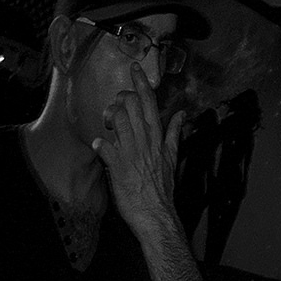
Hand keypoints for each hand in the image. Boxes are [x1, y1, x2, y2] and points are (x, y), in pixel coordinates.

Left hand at [92, 61, 184, 235]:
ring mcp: (131, 152)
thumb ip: (175, 134)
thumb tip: (182, 115)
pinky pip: (103, 146)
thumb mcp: (173, 158)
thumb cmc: (162, 188)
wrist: (156, 212)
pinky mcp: (117, 166)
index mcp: (158, 138)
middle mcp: (145, 141)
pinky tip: (98, 146)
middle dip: (121, 98)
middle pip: (132, 106)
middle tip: (118, 102)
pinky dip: (98, 144)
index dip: (141, 84)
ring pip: (118, 120)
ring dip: (110, 116)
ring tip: (109, 122)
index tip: (134, 68)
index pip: (151, 103)